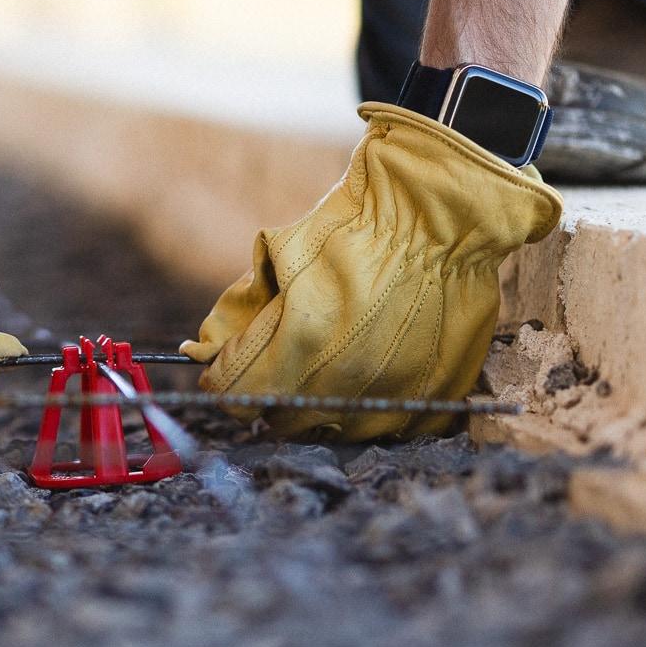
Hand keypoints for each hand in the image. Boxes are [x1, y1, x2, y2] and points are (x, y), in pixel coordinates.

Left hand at [183, 102, 561, 440]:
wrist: (441, 217)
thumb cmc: (358, 227)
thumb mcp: (282, 254)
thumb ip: (242, 309)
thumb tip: (204, 347)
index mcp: (298, 346)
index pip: (234, 395)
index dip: (225, 381)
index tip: (225, 370)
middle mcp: (342, 386)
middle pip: (282, 420)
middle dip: (272, 393)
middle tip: (279, 363)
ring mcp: (390, 399)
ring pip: (335, 429)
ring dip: (323, 404)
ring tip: (331, 363)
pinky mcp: (430, 401)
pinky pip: (387, 424)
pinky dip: (374, 404)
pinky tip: (374, 371)